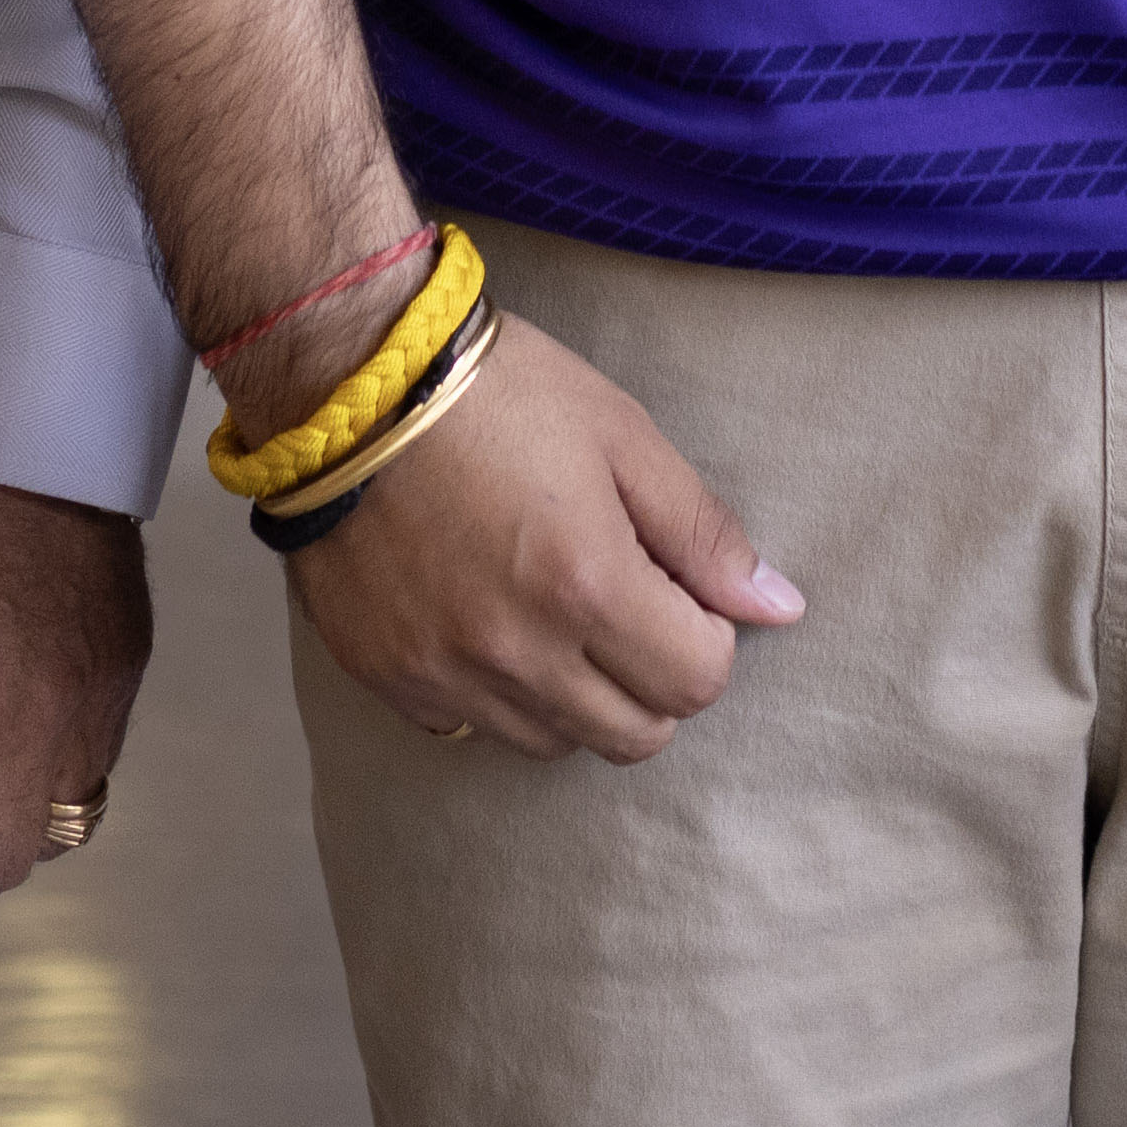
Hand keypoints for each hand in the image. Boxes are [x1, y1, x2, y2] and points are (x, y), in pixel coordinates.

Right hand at [285, 314, 797, 759]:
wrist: (346, 383)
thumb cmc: (498, 393)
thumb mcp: (620, 434)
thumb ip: (703, 533)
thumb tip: (780, 607)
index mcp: (587, 585)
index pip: (698, 681)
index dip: (706, 635)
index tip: (674, 585)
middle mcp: (518, 651)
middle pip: (636, 735)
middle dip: (653, 678)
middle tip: (625, 601)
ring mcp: (446, 675)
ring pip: (557, 743)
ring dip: (580, 694)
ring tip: (553, 606)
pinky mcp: (390, 678)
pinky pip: (474, 728)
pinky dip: (500, 694)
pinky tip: (488, 618)